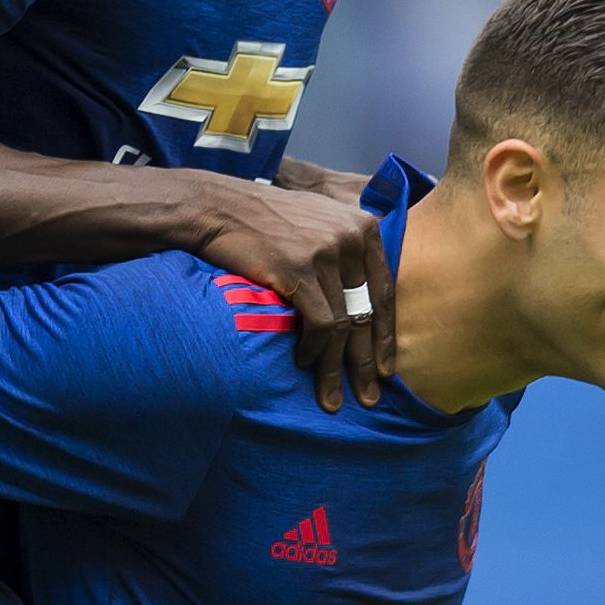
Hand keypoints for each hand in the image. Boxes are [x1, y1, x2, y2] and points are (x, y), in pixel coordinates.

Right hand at [188, 173, 397, 411]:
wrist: (219, 207)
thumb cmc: (265, 218)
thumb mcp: (320, 220)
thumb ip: (346, 250)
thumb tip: (361, 297)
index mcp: (363, 227)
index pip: (384, 291)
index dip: (385, 335)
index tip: (386, 369)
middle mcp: (351, 238)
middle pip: (367, 312)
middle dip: (367, 361)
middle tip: (369, 396)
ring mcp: (327, 253)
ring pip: (344, 325)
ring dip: (337, 367)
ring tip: (331, 398)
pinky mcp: (300, 269)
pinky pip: (320, 323)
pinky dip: (314, 350)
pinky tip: (305, 363)